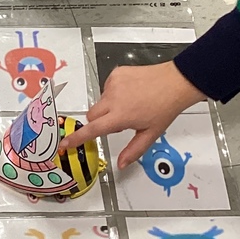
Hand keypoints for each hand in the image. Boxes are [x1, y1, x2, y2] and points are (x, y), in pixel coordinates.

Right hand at [60, 61, 205, 169]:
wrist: (175, 82)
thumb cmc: (164, 108)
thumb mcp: (151, 134)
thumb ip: (133, 151)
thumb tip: (121, 164)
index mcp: (121, 116)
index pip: (93, 129)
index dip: (77, 138)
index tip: (64, 143)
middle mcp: (113, 99)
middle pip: (92, 115)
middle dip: (99, 121)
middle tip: (119, 122)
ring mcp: (112, 84)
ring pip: (100, 102)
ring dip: (108, 107)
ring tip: (130, 104)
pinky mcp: (115, 74)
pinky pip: (106, 88)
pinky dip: (114, 93)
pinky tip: (130, 93)